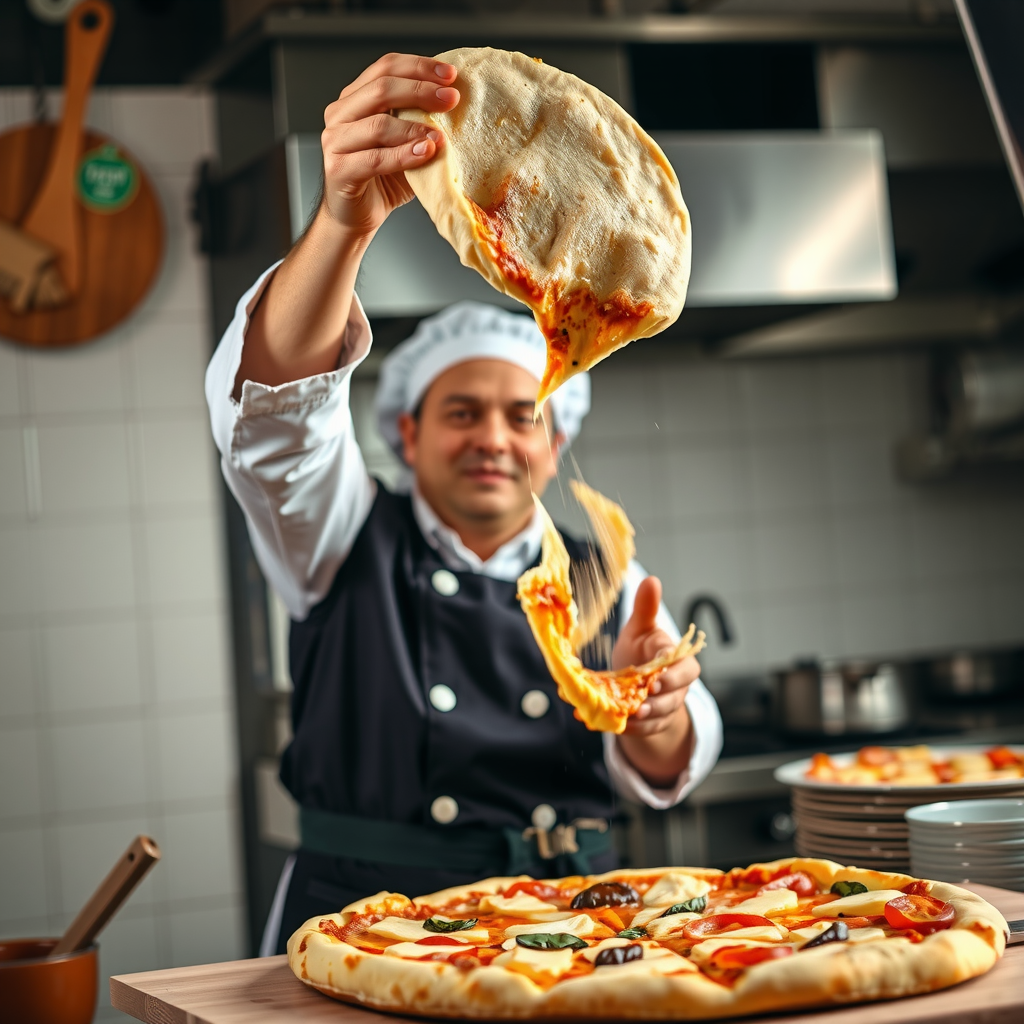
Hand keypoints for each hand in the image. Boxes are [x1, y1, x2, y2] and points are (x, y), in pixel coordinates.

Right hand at [321, 53, 459, 237]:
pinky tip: (425, 153)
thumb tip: (456, 103)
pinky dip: (403, 156)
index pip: (385, 68)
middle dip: (421, 91)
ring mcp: (335, 141)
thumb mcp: (406, 143)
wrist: (357, 216)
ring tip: (440, 135)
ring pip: (377, 123)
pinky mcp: (338, 169)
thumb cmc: (382, 179)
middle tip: (451, 99)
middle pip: (381, 88)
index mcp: (355, 98)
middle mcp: (341, 114)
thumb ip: (421, 122)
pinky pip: (374, 159)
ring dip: (414, 127)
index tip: (450, 75)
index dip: (419, 67)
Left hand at [612, 576, 699, 786]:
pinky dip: (632, 729)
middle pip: (677, 693)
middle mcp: (677, 683)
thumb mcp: (640, 629)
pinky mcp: (657, 722)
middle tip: (645, 698)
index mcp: (676, 657)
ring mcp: (669, 704)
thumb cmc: (640, 650)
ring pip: (664, 713)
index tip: (655, 676)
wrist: (636, 681)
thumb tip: (652, 580)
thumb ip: (646, 608)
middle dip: (662, 698)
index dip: (671, 672)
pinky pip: (649, 729)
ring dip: (647, 716)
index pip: (681, 665)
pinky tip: (616, 725)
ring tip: (630, 715)